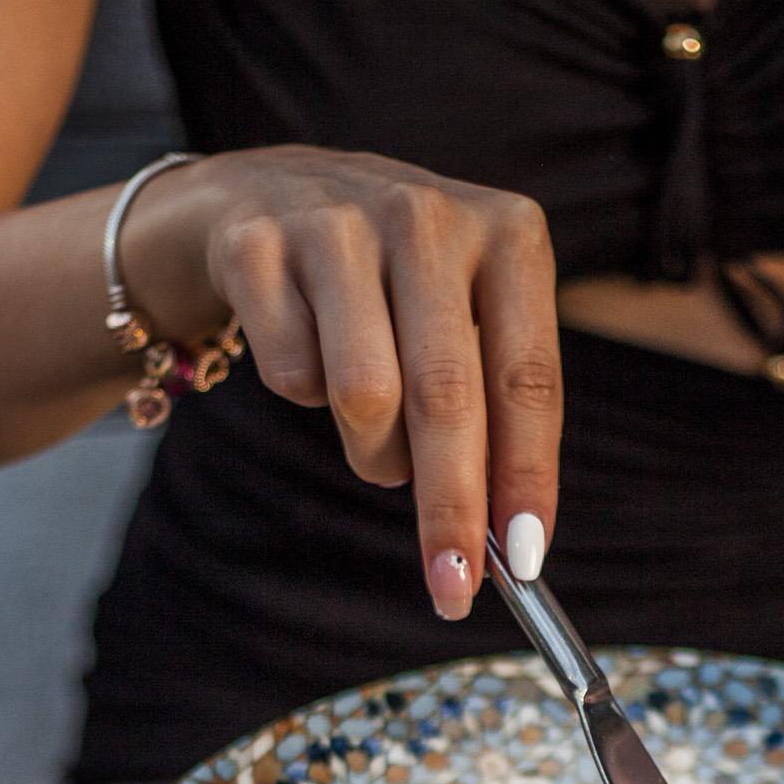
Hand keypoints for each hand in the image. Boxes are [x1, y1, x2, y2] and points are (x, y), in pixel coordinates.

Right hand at [130, 146, 561, 616]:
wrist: (263, 196)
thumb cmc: (392, 283)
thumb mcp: (464, 315)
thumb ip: (494, 408)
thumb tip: (508, 538)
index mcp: (507, 233)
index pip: (529, 379)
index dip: (527, 478)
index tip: (523, 562)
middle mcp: (426, 214)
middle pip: (447, 396)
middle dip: (449, 508)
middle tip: (450, 587)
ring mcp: (335, 222)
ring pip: (364, 396)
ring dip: (372, 452)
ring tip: (374, 435)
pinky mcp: (255, 246)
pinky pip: (291, 376)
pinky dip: (305, 395)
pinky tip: (310, 350)